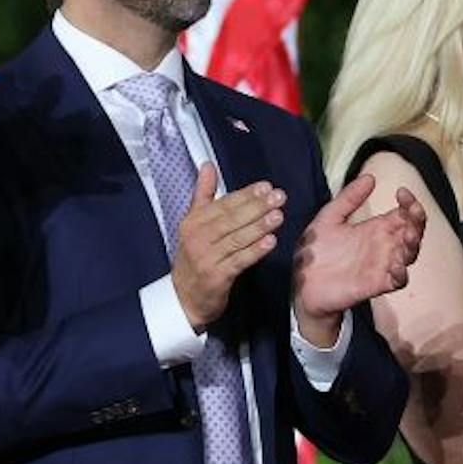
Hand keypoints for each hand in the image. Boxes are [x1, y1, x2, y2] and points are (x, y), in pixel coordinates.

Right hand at [172, 165, 285, 330]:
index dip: (245, 195)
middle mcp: (197, 238)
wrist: (184, 297)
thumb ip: (203, 194)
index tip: (265, 186)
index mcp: (193, 222)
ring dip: (259, 227)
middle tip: (278, 197)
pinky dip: (255, 251)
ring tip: (278, 216)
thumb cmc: (194, 257)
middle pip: (230, 220)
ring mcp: (206, 258)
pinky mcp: (216, 277)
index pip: (222, 205)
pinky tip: (270, 242)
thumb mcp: (193, 224)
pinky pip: (239, 261)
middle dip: (256, 207)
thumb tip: (207, 165)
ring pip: (236, 239)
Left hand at [291, 174, 426, 339]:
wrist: (303, 283)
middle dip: (417, 220)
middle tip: (412, 211)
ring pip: (410, 254)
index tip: (402, 191)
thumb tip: (370, 176)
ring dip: (413, 244)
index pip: (403, 214)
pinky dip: (402, 273)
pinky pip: (398, 280)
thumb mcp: (329, 218)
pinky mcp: (376, 284)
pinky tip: (396, 264)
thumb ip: (348, 199)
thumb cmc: (317, 251)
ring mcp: (382, 265)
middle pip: (413, 231)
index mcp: (376, 229)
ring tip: (407, 235)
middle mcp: (384, 246)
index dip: (409, 203)